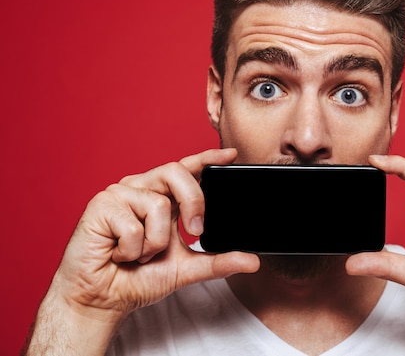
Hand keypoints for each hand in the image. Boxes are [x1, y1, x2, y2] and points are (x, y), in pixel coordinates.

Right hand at [56, 148, 259, 315]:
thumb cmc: (138, 279)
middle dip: (193, 201)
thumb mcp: (186, 269)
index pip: (187, 169)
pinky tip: (119, 254)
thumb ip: (218, 262)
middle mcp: (142, 189)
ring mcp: (120, 194)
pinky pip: (133, 225)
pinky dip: (132, 250)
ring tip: (139, 254)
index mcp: (163, 198)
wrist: (103, 299)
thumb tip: (253, 262)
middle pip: (176, 172)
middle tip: (194, 231)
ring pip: (158, 205)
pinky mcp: (101, 205)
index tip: (231, 155)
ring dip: (155, 242)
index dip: (207, 158)